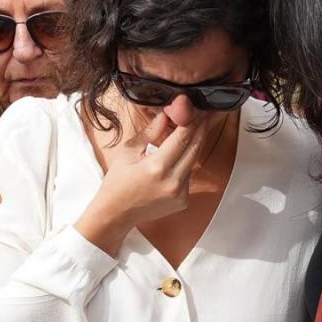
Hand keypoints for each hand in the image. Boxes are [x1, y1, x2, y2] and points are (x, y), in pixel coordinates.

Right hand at [73, 105, 211, 252]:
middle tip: (205, 113)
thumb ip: (151, 132)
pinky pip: (189, 175)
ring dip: (192, 145)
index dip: (192, 120)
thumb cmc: (118, 181)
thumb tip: (167, 113)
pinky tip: (175, 157)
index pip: (183, 137)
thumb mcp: (129, 151)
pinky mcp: (184, 200)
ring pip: (193, 161)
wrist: (116, 213)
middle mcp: (173, 181)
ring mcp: (181, 193)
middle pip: (195, 148)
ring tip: (191, 129)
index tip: (197, 108)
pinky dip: (185, 163)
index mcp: (157, 167)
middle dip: (201, 128)